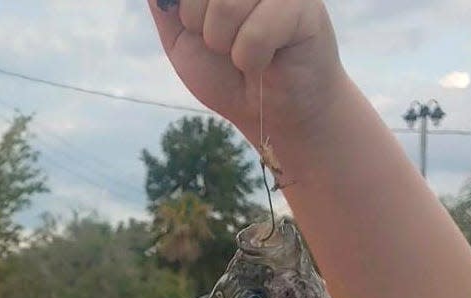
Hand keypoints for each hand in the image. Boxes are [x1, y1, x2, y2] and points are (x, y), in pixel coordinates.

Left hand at [148, 0, 346, 147]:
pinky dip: (251, 58)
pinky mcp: (304, 6)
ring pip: (225, 6)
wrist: (271, 113)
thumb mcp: (182, 39)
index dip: (187, 13)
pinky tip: (266, 60)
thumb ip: (166, 4)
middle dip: (200, 26)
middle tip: (223, 43)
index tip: (199, 27)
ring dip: (225, 44)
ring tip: (244, 51)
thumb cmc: (228, 73)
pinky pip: (256, 32)